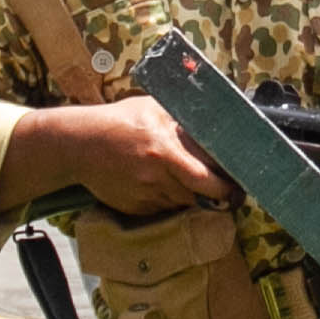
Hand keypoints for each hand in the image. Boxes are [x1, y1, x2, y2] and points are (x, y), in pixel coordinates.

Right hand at [27, 96, 231, 216]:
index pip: (206, 178)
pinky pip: (161, 209)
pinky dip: (168, 201)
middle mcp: (157, 177)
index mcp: (165, 151)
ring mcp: (144, 195)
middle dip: (217, 198)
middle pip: (198, 197)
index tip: (238, 186)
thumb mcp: (154, 109)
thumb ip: (183, 119)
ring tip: (189, 181)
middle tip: (229, 195)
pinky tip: (162, 185)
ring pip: (180, 204)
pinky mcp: (134, 208)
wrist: (80, 144)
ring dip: (190, 196)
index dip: (226, 186)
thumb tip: (213, 122)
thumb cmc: (120, 121)